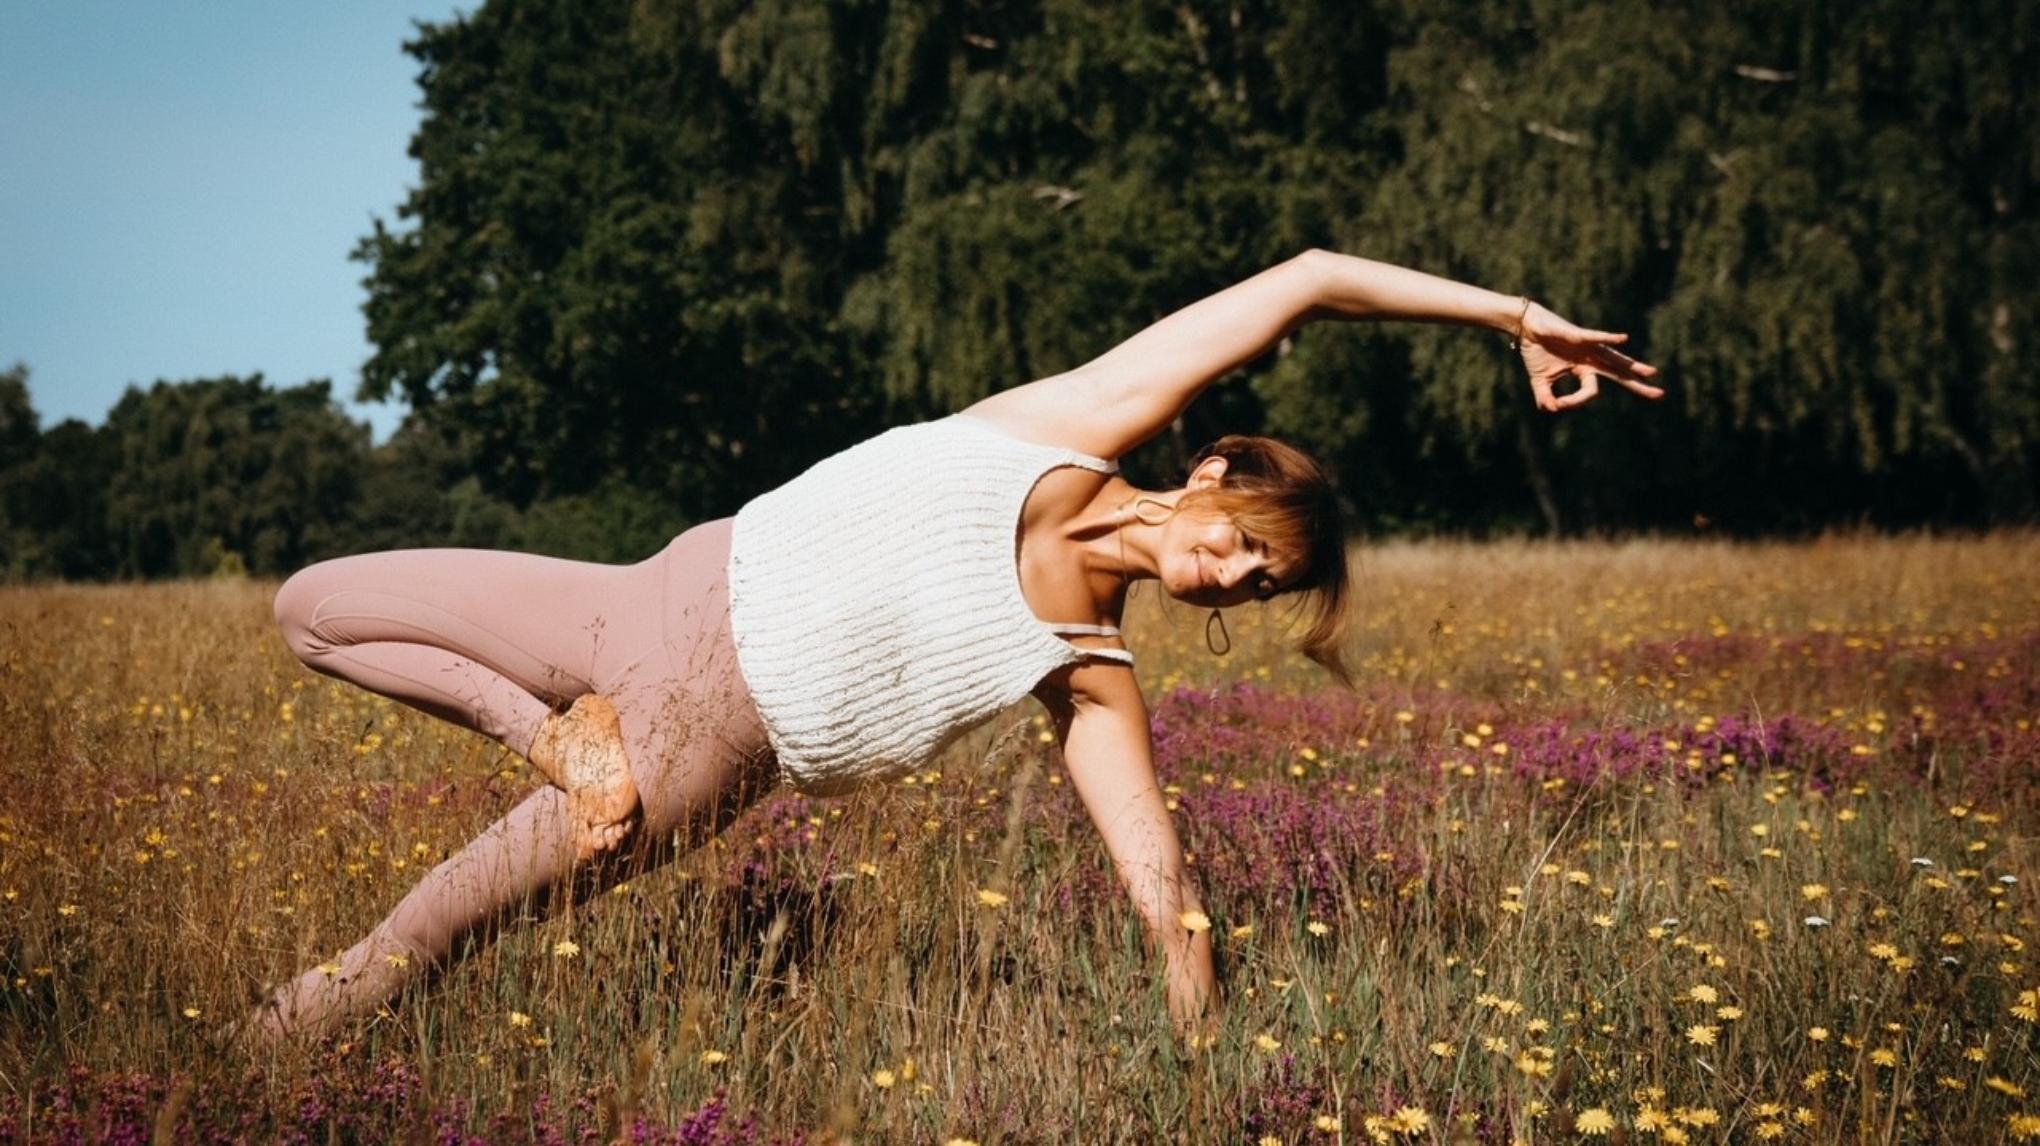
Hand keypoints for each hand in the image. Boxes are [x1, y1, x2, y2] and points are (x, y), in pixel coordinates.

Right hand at [1515, 303, 1663, 411]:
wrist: (1528, 329)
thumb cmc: (1537, 352)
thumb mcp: (1540, 382)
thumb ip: (1545, 398)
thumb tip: (1551, 410)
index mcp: (1585, 370)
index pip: (1590, 392)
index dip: (1575, 402)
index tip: (1558, 404)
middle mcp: (1593, 359)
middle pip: (1620, 374)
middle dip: (1639, 385)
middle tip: (1660, 395)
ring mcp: (1588, 347)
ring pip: (1615, 359)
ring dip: (1633, 366)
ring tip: (1652, 373)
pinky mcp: (1579, 336)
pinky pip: (1597, 337)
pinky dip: (1609, 338)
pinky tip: (1623, 339)